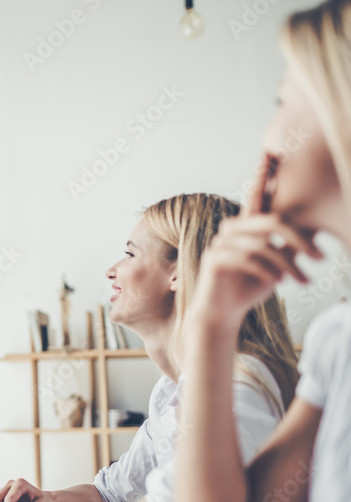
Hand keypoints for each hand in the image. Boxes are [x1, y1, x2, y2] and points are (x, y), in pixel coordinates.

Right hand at [190, 154, 321, 330]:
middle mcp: (231, 230)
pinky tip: (279, 283)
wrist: (222, 312)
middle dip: (300, 238)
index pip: (257, 196)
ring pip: (264, 244)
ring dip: (289, 264)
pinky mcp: (215, 259)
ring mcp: (220, 243)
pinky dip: (268, 271)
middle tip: (322, 257)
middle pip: (272, 220)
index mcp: (246, 226)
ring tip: (305, 280)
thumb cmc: (250, 285)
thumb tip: (318, 232)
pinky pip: (249, 259)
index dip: (263, 175)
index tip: (270, 153)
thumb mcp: (278, 264)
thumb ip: (291, 247)